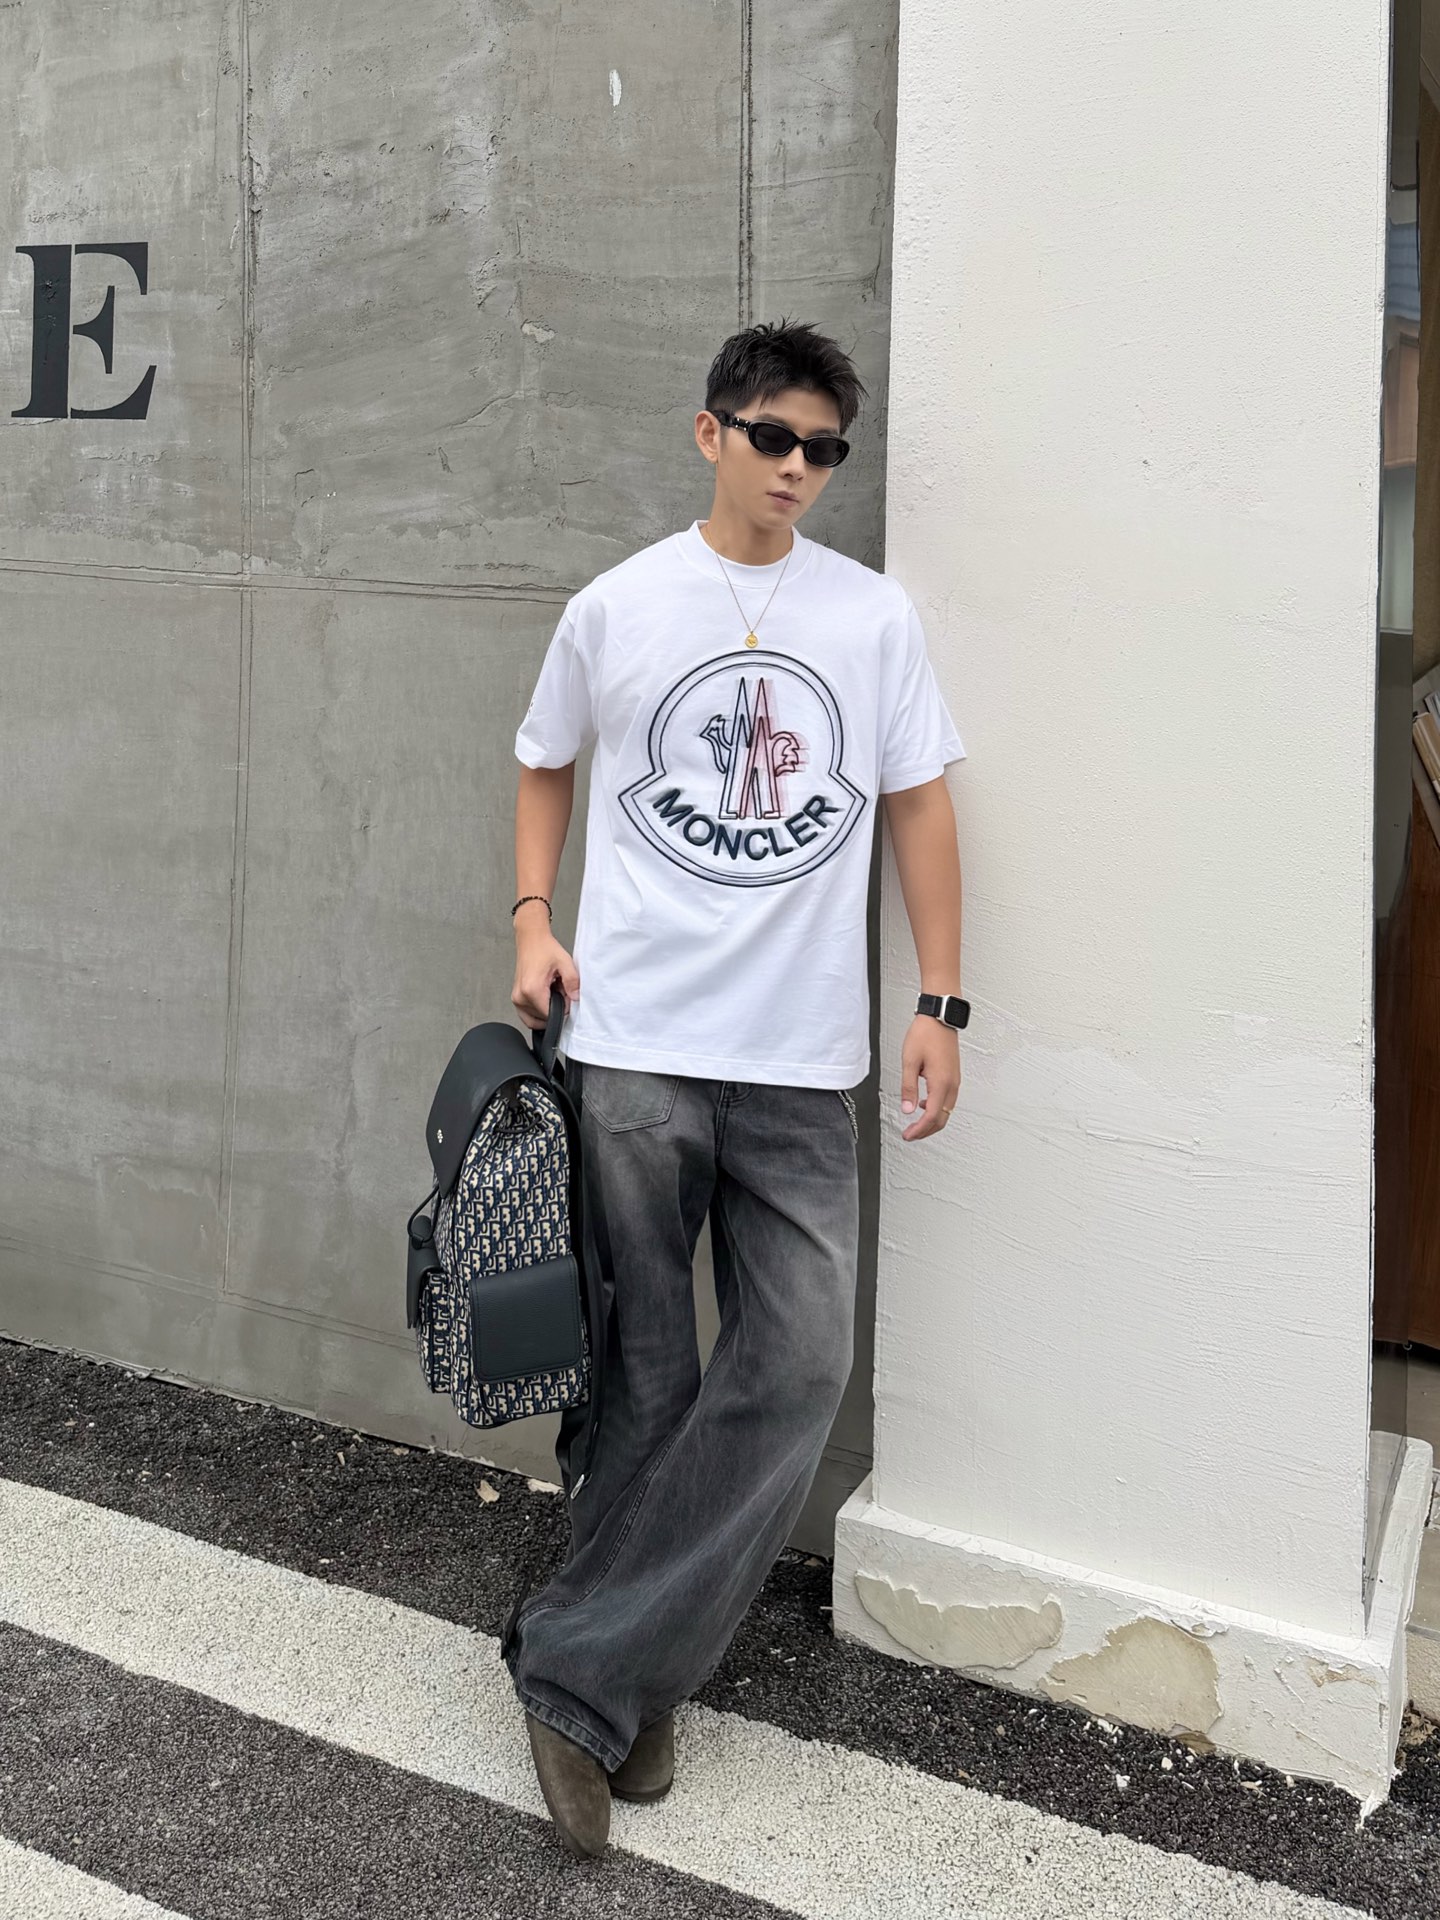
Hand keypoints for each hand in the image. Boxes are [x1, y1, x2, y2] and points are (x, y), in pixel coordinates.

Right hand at [511, 928, 580, 1030]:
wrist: (531, 939)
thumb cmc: (543, 948)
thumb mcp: (565, 963)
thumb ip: (573, 982)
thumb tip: (575, 998)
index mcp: (532, 990)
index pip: (551, 1015)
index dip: (563, 1007)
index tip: (564, 994)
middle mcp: (521, 996)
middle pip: (543, 1017)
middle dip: (555, 1007)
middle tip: (558, 989)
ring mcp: (516, 999)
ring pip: (536, 1019)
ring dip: (546, 1009)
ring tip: (550, 990)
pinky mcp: (516, 998)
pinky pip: (528, 1015)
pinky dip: (538, 1010)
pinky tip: (544, 995)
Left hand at [898, 1016, 960, 1141]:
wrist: (940, 1017)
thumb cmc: (925, 1034)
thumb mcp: (910, 1061)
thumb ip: (908, 1088)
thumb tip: (908, 1109)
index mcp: (941, 1083)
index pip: (932, 1117)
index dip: (919, 1130)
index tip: (908, 1135)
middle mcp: (952, 1084)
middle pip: (942, 1118)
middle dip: (926, 1130)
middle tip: (910, 1134)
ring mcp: (955, 1080)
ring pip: (946, 1110)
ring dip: (932, 1120)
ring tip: (915, 1123)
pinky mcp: (954, 1076)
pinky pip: (948, 1100)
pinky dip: (937, 1108)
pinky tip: (924, 1104)